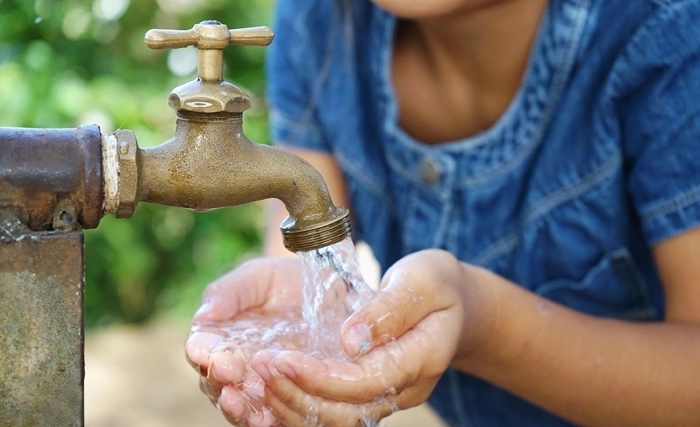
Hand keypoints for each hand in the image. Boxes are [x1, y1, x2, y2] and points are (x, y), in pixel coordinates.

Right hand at [186, 257, 304, 426]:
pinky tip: (267, 419)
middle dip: (220, 381)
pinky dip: (268, 419)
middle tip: (229, 375)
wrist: (327, 289)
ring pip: (241, 404)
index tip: (208, 353)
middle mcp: (235, 366)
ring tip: (241, 403)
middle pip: (217, 382)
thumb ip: (230, 292)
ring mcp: (261, 384)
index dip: (203, 353)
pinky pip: (273, 415)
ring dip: (239, 407)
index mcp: (220, 337)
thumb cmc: (285, 281)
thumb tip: (202, 316)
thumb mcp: (258, 278)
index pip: (203, 350)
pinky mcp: (288, 396)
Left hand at [248, 249, 495, 426]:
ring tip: (257, 377)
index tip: (282, 358)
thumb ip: (389, 309)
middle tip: (259, 367)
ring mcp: (386, 396)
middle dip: (296, 394)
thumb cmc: (436, 284)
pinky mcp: (368, 394)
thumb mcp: (421, 281)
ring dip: (292, 404)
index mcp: (420, 359)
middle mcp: (402, 388)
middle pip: (345, 412)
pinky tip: (270, 388)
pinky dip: (298, 405)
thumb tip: (351, 340)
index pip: (364, 382)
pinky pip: (331, 413)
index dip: (320, 377)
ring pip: (335, 421)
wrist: (452, 302)